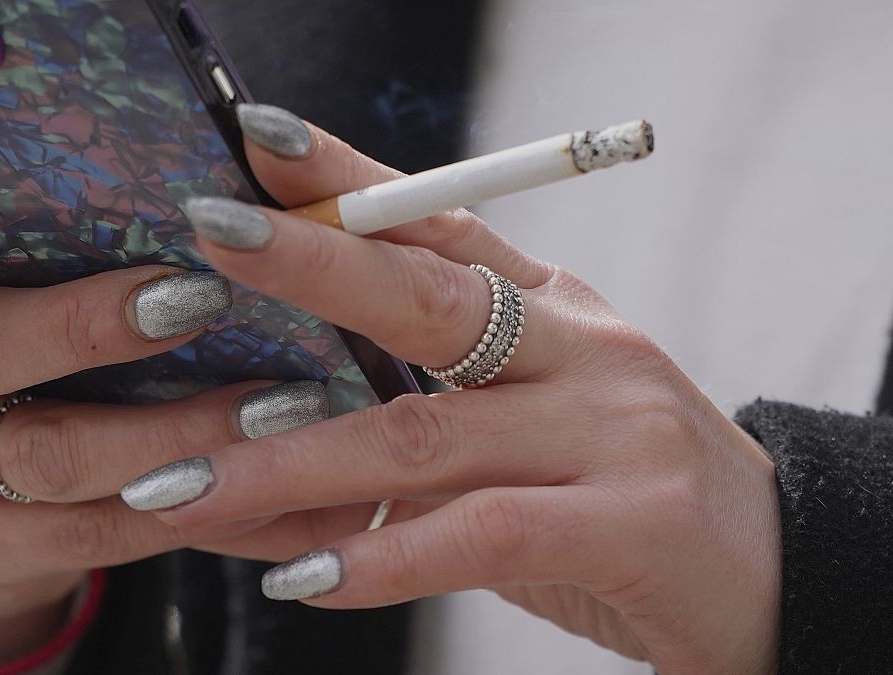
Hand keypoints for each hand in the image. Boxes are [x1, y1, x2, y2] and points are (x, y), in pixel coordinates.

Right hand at [0, 165, 366, 665]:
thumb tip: (218, 175)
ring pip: (57, 462)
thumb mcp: (14, 306)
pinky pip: (109, 539)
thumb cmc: (23, 374)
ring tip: (280, 405)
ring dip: (178, 433)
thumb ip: (63, 252)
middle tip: (201, 295)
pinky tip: (280, 492)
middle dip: (89, 325)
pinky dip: (204, 513)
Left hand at [122, 105, 781, 674]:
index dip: (348, 178)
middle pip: (429, 294)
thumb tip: (269, 418)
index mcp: (554, 306)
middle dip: (310, 263)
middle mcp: (582, 347)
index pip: (440, 222)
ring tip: (183, 484)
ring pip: (426, 432)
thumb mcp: (530, 421)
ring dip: (292, 461)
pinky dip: (384, 557)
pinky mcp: (630, 523)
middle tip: (206, 238)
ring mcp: (611, 429)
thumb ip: (425, 408)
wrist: (771, 574)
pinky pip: (482, 534)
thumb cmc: (620, 491)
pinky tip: (305, 577)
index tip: (255, 142)